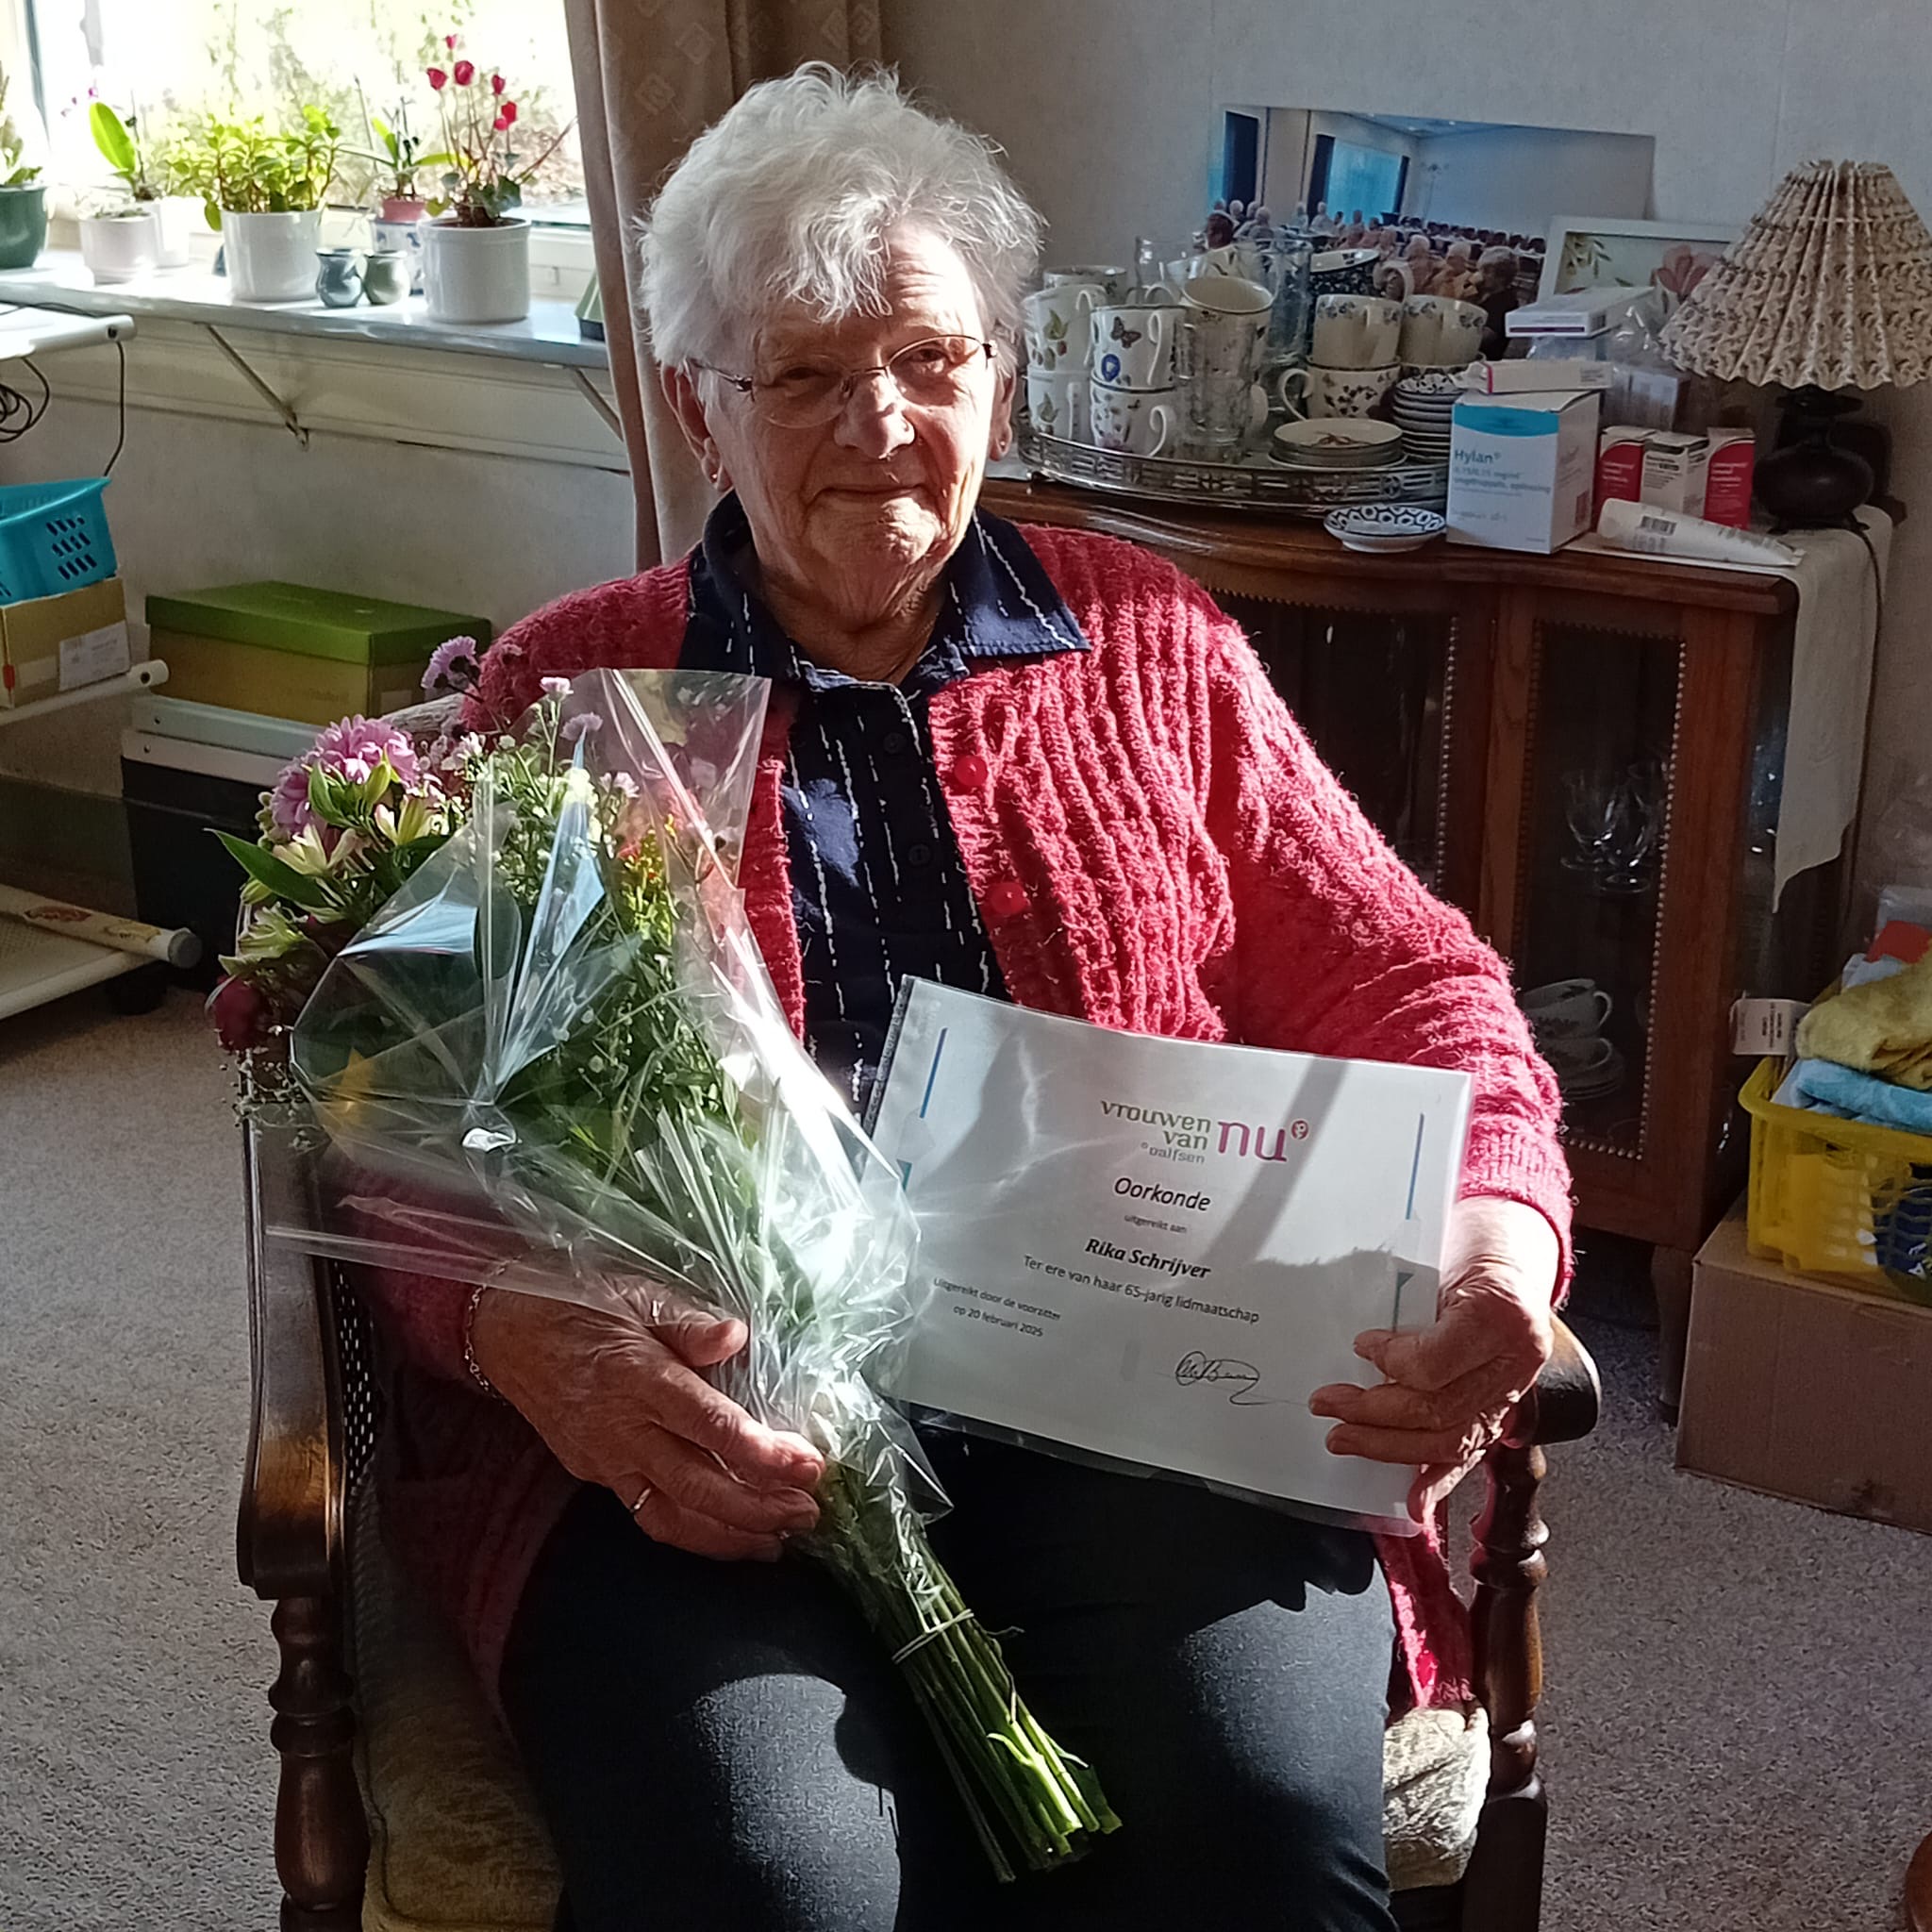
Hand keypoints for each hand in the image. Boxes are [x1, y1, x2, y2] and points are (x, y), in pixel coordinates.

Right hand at [470, 1277, 824, 1560]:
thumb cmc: (576, 1302)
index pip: (713, 1428)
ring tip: (781, 1539)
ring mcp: (606, 1458)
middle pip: (700, 1487)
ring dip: (732, 1536)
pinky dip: (693, 1535)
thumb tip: (737, 1336)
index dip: (766, 1455)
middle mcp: (623, 1429)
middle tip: (810, 1513)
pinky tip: (729, 1538)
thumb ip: (687, 1321)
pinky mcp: (595, 1474)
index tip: (810, 1465)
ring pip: (674, 1517)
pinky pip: (648, 1516)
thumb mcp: (634, 1294)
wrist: (504, 1330)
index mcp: (640, 1378)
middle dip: (761, 1508)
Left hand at [1309, 1197, 1558, 1522]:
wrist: (1513, 1249)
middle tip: (1327, 1404)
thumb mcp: (1439, 1255)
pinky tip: (1415, 1502)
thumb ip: (1405, 1301)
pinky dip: (1440, 1478)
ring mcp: (1515, 1389)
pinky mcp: (1504, 1408)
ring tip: (1343, 1439)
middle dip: (1374, 1412)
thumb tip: (1355, 1342)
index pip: (1436, 1362)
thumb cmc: (1471, 1245)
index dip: (1391, 1362)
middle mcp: (1517, 1360)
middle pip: (1438, 1407)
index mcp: (1500, 1315)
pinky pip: (1471, 1450)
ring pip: (1451, 1438)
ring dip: (1390, 1446)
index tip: (1361, 1348)